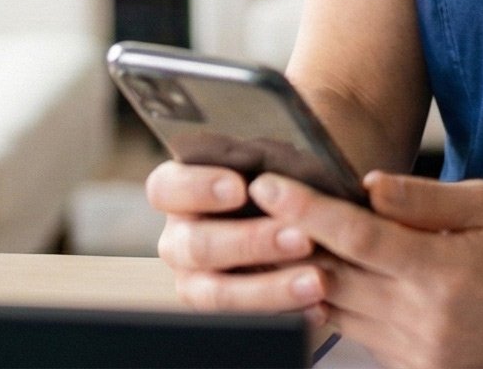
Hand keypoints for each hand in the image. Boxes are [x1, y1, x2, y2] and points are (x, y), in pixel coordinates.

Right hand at [146, 160, 326, 326]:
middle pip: (196, 245)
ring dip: (270, 287)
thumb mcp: (268, 169)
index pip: (165, 189)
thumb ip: (266, 163)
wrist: (290, 232)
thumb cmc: (274, 189)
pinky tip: (316, 307)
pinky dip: (283, 313)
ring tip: (316, 281)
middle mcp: (178, 239)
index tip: (240, 188)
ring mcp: (193, 280)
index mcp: (178, 194)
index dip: (198, 188)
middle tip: (301, 238)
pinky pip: (243, 322)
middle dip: (251, 242)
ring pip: (216, 293)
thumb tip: (289, 160)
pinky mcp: (217, 314)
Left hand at [250, 169, 482, 368]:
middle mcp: (427, 321)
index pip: (355, 237)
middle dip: (294, 240)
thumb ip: (424, 199)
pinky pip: (363, 336)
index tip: (270, 186)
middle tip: (263, 206)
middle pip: (334, 277)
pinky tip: (341, 274)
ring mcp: (422, 354)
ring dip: (313, 273)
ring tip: (294, 236)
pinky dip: (344, 304)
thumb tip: (368, 185)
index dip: (305, 210)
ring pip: (340, 311)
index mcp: (444, 273)